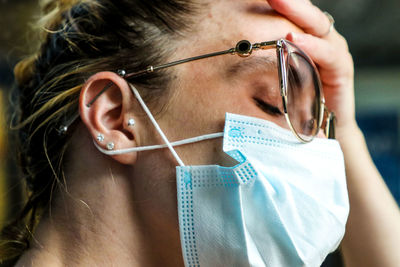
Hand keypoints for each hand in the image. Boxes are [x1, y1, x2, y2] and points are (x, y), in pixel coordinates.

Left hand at [267, 0, 356, 139]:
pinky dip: (312, 46)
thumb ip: (264, 62)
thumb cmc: (295, 101)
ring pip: (317, 26)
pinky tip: (294, 39)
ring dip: (297, 14)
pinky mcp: (341, 70)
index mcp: (305, 39)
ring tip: (278, 1)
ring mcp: (333, 52)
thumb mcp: (277, 77)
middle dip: (286, 0)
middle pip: (305, 13)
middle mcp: (320, 40)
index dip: (279, 3)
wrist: (321, 129)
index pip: (291, 14)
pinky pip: (328, 54)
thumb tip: (234, 52)